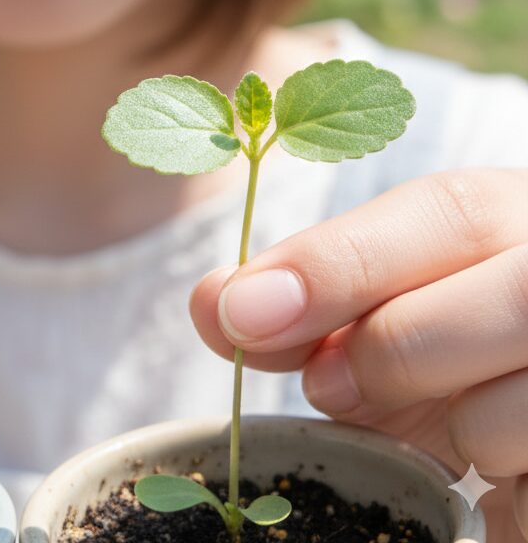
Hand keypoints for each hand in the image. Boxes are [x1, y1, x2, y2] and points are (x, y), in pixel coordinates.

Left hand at [190, 169, 527, 542]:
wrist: (525, 365)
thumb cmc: (450, 325)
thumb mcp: (388, 294)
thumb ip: (312, 295)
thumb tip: (216, 306)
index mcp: (511, 215)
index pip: (444, 213)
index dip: (334, 265)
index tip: (240, 314)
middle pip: (501, 303)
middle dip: (391, 354)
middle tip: (328, 385)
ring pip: (519, 411)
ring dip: (459, 433)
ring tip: (452, 421)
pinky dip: (501, 499)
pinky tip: (499, 467)